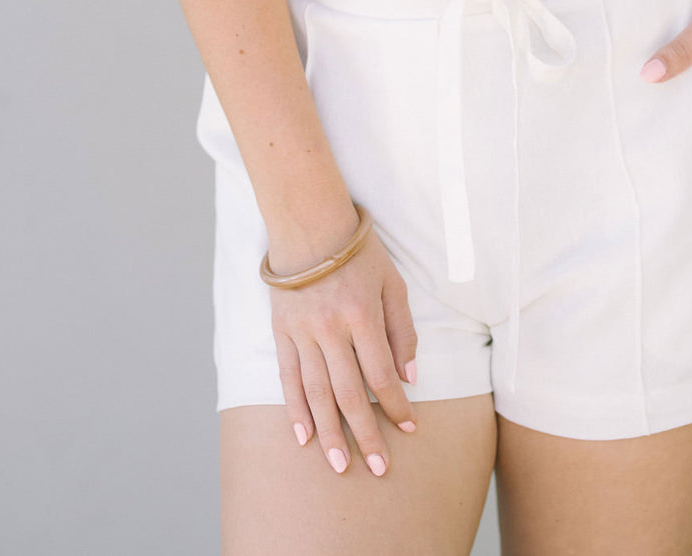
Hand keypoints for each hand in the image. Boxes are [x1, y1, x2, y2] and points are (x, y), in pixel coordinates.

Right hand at [269, 222, 418, 477]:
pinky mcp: (282, 332)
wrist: (309, 223)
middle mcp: (331, 328)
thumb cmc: (358, 252)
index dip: (397, 406)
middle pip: (350, 393)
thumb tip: (409, 376)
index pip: (382, 374)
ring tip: (340, 465)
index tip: (408, 428)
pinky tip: (304, 436)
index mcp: (362, 315)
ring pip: (317, 393)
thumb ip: (401, 329)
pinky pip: (288, 378)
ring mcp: (303, 332)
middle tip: (378, 469)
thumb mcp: (392, 282)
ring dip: (330, 433)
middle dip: (366, 434)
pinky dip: (295, 409)